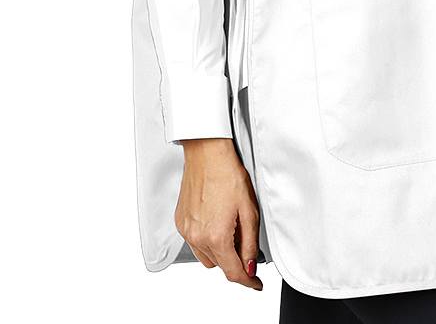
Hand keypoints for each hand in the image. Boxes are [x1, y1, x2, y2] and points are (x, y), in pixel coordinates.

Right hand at [175, 137, 263, 290]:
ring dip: (219, 250)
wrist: (207, 153)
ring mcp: (186, 230)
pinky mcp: (180, 222)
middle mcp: (197, 237)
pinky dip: (206, 238)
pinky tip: (214, 219)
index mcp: (217, 236)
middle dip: (233, 259)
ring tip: (228, 226)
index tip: (255, 283)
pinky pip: (194, 242)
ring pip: (206, 256)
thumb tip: (251, 265)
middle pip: (219, 265)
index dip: (248, 280)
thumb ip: (250, 243)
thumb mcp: (249, 210)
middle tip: (243, 240)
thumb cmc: (228, 174)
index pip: (233, 272)